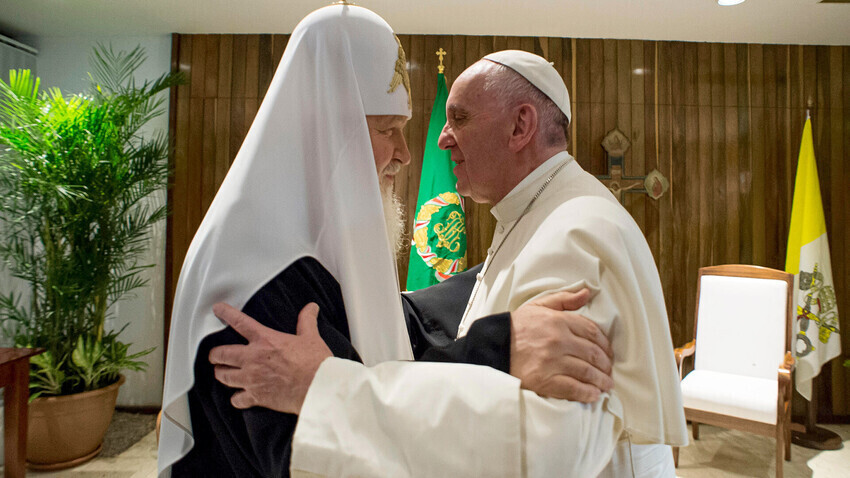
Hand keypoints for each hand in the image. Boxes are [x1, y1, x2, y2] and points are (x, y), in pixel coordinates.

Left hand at [208, 302, 331, 414]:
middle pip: (221, 354)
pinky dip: (236, 398)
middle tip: (215, 355)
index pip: (240, 322)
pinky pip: (236, 399)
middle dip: (215, 354)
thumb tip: (311, 307)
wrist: (318, 388)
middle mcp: (253, 358)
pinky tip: (238, 396)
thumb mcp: (311, 337)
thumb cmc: (315, 362)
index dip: (226, 313)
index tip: (217, 309)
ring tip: (222, 372)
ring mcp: (252, 379)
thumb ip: (306, 321)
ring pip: (223, 376)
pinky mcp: (256, 397)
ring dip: (221, 374)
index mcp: (265, 340)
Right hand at [510, 288, 613, 402]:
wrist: (492, 348)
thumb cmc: (516, 327)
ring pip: (587, 372)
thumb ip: (564, 300)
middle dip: (605, 365)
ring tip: (606, 385)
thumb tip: (587, 292)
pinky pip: (574, 389)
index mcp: (558, 321)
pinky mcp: (545, 381)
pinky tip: (594, 395)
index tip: (608, 352)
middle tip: (609, 371)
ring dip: (601, 381)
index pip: (592, 331)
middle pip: (593, 353)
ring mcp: (553, 362)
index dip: (605, 344)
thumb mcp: (538, 306)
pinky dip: (587, 393)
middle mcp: (558, 341)